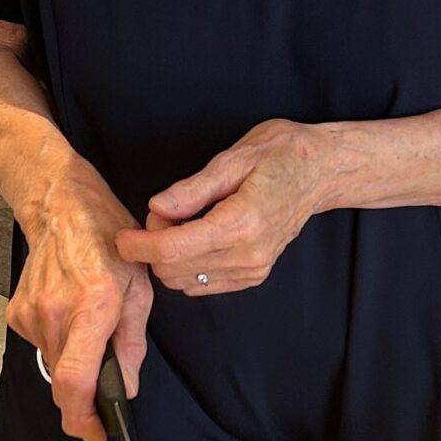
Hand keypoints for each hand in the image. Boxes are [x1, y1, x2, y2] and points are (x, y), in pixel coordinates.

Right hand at [7, 161, 154, 440]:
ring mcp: (31, 313)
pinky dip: (59, 341)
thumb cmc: (106, 239)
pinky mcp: (17, 312)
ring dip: (74, 360)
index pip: (75, 381)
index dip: (82, 418)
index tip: (94, 435)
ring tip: (89, 324)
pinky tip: (69, 312)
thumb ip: (132, 344)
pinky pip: (42, 345)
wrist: (60, 206)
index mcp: (93, 306)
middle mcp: (56, 313)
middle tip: (105, 372)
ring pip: (54, 364)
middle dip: (86, 390)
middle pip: (65, 381)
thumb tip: (126, 388)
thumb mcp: (140, 288)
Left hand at [115, 121, 327, 296]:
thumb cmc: (279, 155)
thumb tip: (156, 208)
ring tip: (181, 224)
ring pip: (185, 283)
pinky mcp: (254, 275)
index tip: (121, 236)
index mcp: (241, 223)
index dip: (138, 246)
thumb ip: (192, 189)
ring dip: (170, 259)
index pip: (173, 249)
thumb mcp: (233, 159)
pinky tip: (195, 239)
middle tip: (162, 214)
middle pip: (174, 270)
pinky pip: (203, 286)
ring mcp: (253, 269)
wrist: (319, 171)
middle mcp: (249, 254)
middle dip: (154, 247)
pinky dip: (188, 267)